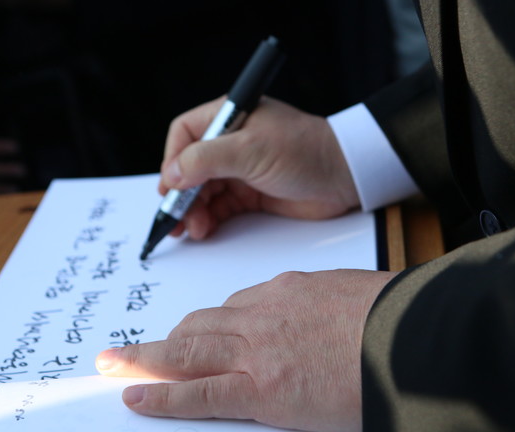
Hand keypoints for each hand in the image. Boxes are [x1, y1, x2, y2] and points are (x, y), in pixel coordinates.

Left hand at [96, 269, 396, 431]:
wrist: (408, 336)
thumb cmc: (391, 315)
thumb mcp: (349, 293)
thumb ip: (317, 303)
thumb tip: (311, 318)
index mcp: (284, 290)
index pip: (230, 308)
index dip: (204, 325)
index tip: (189, 333)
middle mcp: (260, 315)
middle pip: (198, 326)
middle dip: (164, 340)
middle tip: (133, 349)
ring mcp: (256, 352)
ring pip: (186, 353)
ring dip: (145, 360)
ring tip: (113, 366)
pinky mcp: (261, 390)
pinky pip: (198, 392)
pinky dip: (162, 395)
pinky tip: (135, 397)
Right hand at [159, 96, 359, 238]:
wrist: (345, 176)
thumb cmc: (304, 150)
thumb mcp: (250, 150)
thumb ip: (207, 160)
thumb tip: (172, 175)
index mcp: (229, 117)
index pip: (184, 134)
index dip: (172, 161)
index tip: (168, 189)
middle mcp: (231, 142)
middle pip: (190, 167)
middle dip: (181, 194)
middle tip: (175, 220)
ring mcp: (241, 169)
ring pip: (203, 191)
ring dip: (194, 210)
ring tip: (193, 229)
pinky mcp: (252, 193)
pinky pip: (221, 207)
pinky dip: (210, 219)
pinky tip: (205, 230)